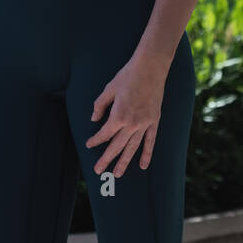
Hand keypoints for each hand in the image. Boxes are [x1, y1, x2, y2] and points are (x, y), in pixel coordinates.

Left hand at [85, 55, 167, 176]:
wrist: (150, 68)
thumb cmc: (128, 76)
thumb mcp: (109, 89)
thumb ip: (100, 105)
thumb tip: (94, 119)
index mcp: (118, 116)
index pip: (105, 134)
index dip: (96, 140)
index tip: (89, 144)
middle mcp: (132, 124)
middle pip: (117, 146)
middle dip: (107, 159)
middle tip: (99, 171)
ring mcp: (144, 124)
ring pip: (132, 148)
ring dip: (124, 162)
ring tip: (117, 174)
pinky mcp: (154, 121)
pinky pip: (150, 141)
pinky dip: (147, 154)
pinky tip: (143, 165)